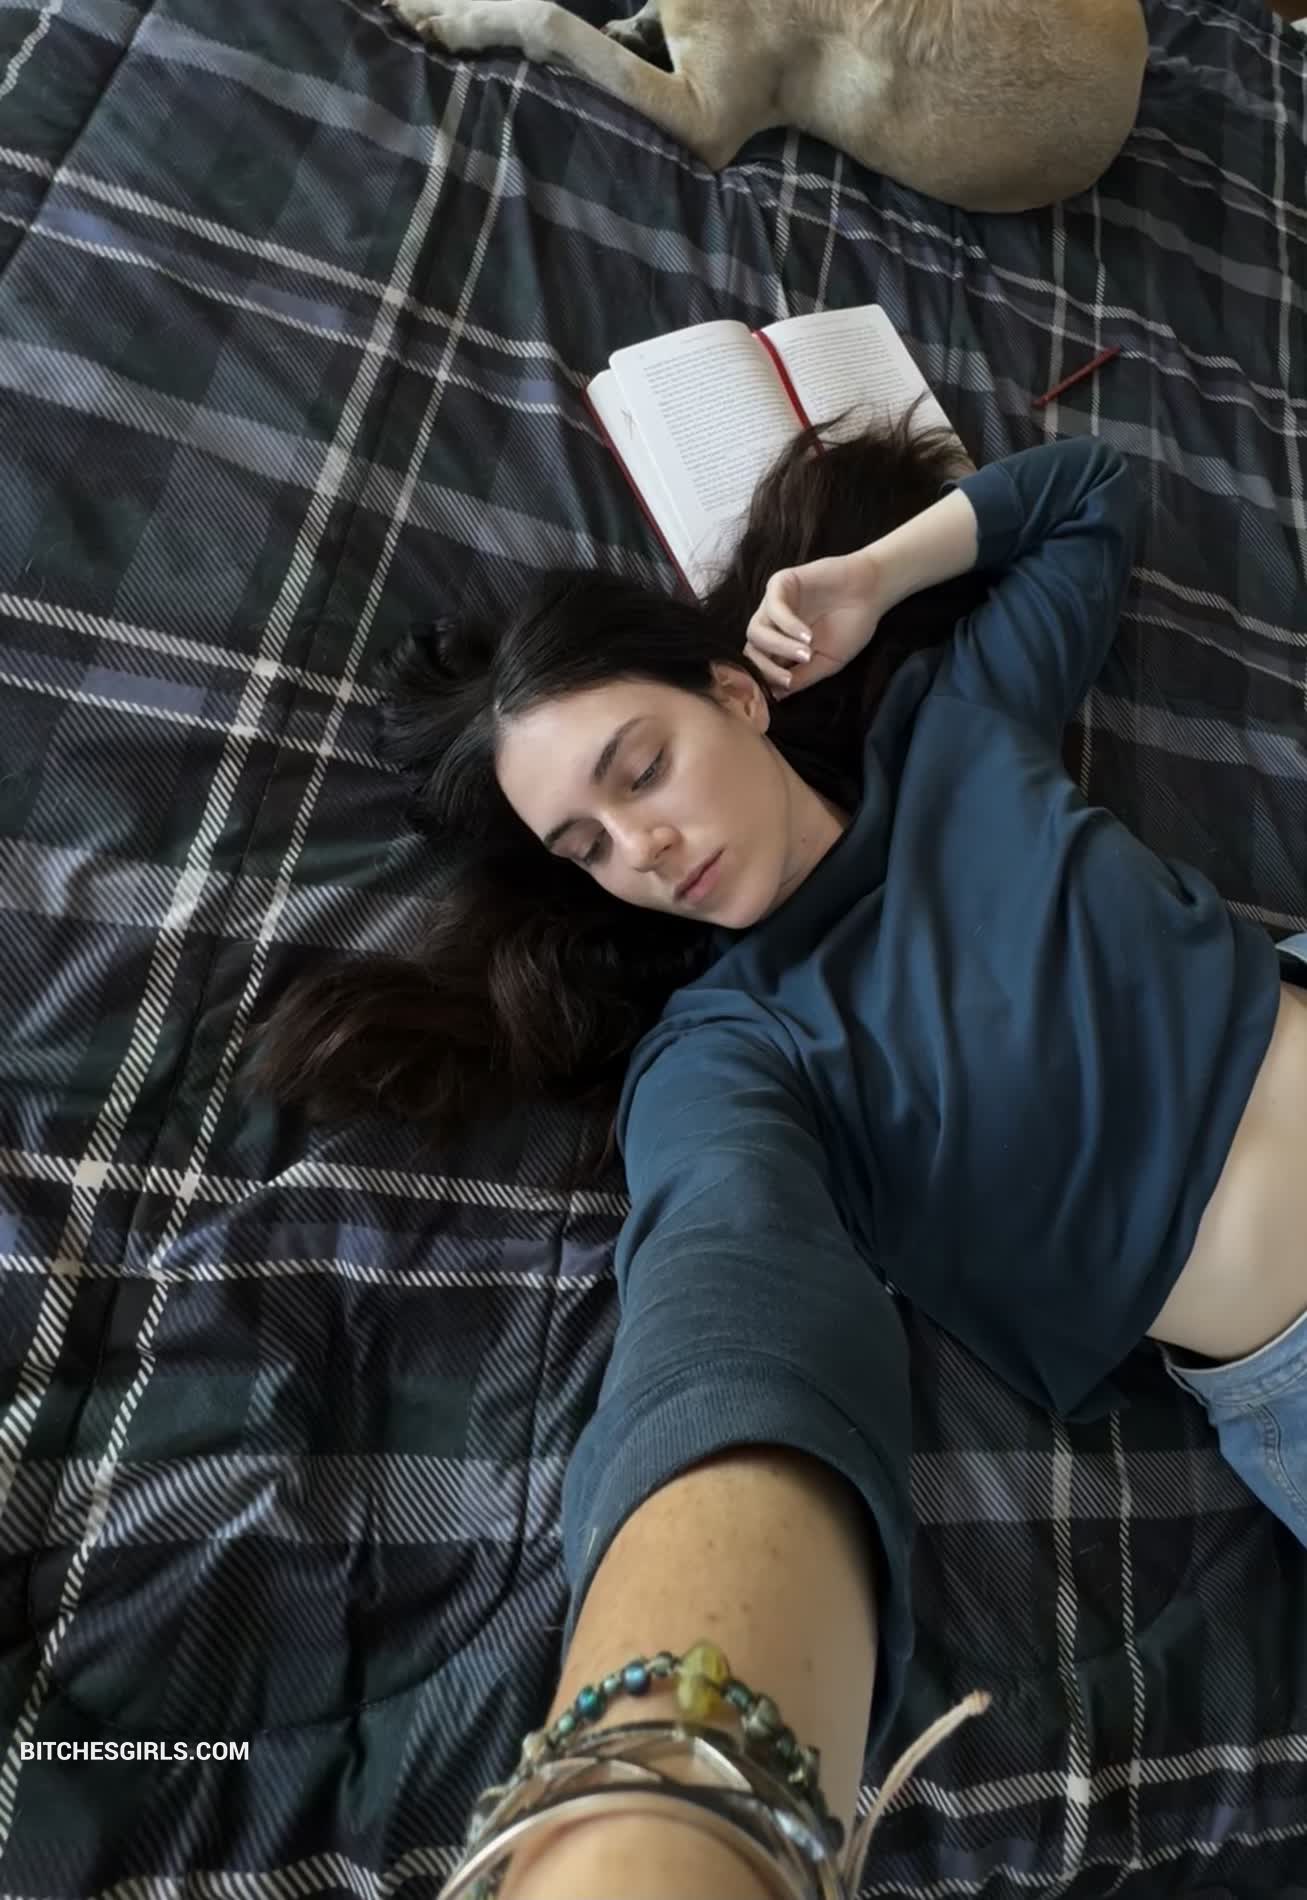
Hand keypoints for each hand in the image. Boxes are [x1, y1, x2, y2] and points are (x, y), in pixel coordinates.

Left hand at [744, 546, 882, 696]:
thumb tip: (775, 697)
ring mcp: (774, 604)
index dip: (765, 682)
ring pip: (756, 631)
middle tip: (789, 678)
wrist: (872, 591)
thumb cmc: (852, 625)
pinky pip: (773, 607)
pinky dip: (788, 625)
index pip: (758, 666)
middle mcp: (772, 626)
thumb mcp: (828, 662)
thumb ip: (801, 678)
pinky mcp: (781, 583)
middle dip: (767, 669)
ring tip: (806, 654)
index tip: (782, 693)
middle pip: (752, 651)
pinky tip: (807, 635)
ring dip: (779, 647)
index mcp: (781, 645)